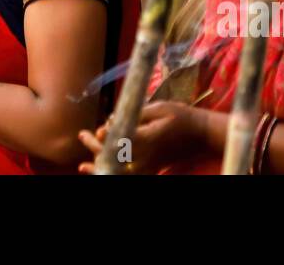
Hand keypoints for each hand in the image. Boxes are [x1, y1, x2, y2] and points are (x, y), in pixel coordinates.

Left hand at [76, 100, 201, 173]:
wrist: (201, 134)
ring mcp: (150, 164)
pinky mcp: (152, 168)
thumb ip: (136, 114)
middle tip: (84, 136)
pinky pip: (129, 175)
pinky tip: (101, 171)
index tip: (98, 131)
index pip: (123, 140)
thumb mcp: (159, 108)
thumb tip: (113, 119)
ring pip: (120, 171)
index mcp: (150, 138)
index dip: (108, 136)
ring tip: (83, 167)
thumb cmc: (180, 116)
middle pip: (117, 157)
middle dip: (97, 149)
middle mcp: (148, 155)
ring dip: (101, 167)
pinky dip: (115, 173)